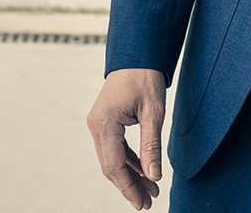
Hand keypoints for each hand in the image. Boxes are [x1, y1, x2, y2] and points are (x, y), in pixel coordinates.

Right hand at [87, 68, 166, 209]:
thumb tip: (154, 176)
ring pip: (112, 159)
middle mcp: (96, 125)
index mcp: (105, 123)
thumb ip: (151, 145)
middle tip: (149, 201)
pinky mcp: (104, 122)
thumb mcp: (154, 111)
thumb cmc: (146, 77)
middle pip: (111, 166)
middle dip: (130, 185)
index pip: (114, 166)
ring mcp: (98, 124)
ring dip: (130, 174)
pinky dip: (129, 160)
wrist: (137, 53)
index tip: (142, 202)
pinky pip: (114, 148)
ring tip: (150, 189)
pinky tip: (143, 171)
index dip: (128, 187)